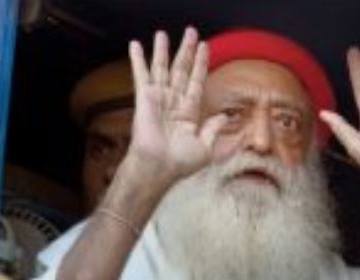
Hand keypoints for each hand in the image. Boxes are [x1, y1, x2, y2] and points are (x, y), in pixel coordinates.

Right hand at [127, 28, 226, 188]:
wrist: (160, 167)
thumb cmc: (180, 163)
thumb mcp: (205, 147)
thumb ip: (213, 129)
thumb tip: (224, 117)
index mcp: (188, 112)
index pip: (197, 82)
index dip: (201, 64)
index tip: (206, 47)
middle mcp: (173, 103)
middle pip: (181, 70)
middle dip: (186, 51)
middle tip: (191, 32)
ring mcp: (158, 99)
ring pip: (162, 68)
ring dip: (163, 50)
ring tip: (163, 33)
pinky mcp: (144, 98)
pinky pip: (141, 75)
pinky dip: (138, 59)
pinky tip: (135, 44)